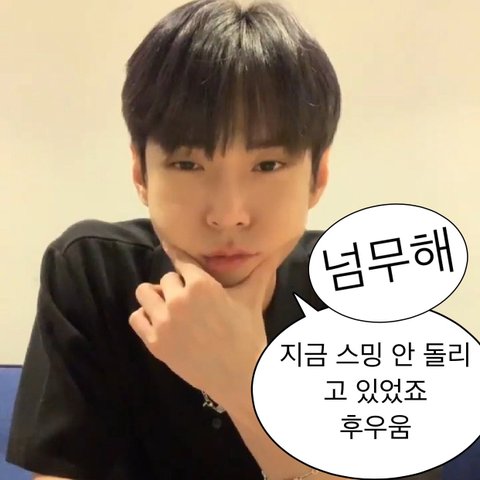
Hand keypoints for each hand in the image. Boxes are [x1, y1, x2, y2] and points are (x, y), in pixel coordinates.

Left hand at [129, 237, 297, 410]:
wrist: (241, 376)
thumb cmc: (248, 334)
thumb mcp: (252, 298)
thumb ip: (259, 271)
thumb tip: (273, 252)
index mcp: (201, 284)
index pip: (181, 261)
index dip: (180, 258)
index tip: (170, 248)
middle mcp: (178, 299)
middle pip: (165, 279)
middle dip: (177, 286)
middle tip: (190, 299)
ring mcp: (164, 322)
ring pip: (144, 293)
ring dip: (156, 298)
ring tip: (170, 308)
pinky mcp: (155, 343)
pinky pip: (136, 318)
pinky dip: (146, 317)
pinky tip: (161, 322)